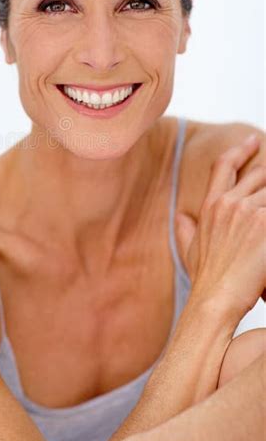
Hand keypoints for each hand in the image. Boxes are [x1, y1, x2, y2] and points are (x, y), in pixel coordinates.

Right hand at [175, 134, 265, 320]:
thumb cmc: (205, 279)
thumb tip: (182, 216)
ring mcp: (249, 212)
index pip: (224, 165)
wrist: (215, 300)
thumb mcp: (188, 249)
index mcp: (211, 205)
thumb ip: (186, 229)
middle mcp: (229, 203)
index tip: (253, 140)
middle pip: (260, 174)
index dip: (241, 149)